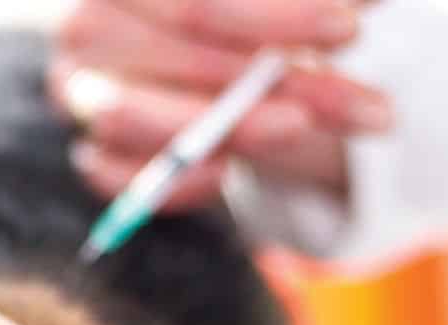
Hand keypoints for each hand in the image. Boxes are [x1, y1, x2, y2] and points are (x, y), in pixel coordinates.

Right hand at [51, 0, 388, 208]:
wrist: (197, 51)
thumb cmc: (239, 12)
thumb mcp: (266, 3)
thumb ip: (300, 2)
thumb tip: (367, 2)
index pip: (194, 2)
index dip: (276, 17)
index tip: (351, 29)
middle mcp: (87, 25)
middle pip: (184, 57)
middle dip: (281, 82)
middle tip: (365, 108)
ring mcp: (79, 93)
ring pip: (142, 119)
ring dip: (235, 131)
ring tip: (303, 131)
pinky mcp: (90, 151)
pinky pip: (119, 180)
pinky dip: (173, 184)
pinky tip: (227, 174)